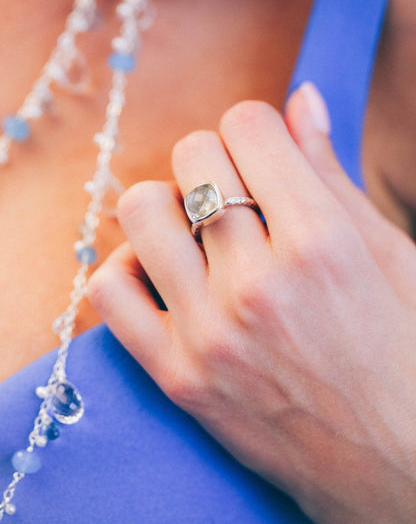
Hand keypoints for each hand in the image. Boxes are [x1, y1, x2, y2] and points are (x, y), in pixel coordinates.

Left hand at [88, 83, 415, 522]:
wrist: (395, 463)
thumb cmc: (402, 349)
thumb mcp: (386, 252)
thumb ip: (331, 171)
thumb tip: (301, 98)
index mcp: (322, 241)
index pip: (248, 125)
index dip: (256, 128)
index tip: (262, 154)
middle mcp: (259, 283)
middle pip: (192, 155)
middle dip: (213, 160)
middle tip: (234, 194)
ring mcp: (211, 333)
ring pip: (140, 210)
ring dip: (166, 205)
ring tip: (195, 232)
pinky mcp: (179, 377)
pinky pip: (109, 291)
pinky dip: (128, 267)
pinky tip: (162, 275)